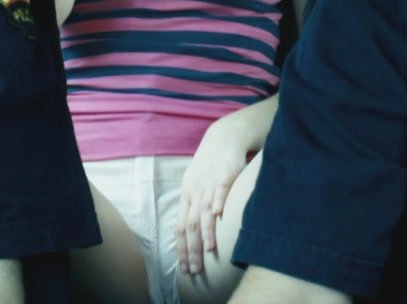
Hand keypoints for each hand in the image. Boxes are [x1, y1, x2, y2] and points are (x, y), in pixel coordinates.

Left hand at [177, 122, 254, 275]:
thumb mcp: (198, 184)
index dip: (182, 249)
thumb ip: (195, 206)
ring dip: (207, 232)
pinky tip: (220, 216)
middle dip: (192, 249)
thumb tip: (193, 231)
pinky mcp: (226, 173)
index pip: (181, 227)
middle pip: (191, 225)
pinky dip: (219, 202)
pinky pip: (221, 190)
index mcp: (187, 195)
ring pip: (205, 211)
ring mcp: (210, 183)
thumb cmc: (212, 164)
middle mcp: (196, 191)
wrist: (224, 136)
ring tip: (209, 251)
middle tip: (195, 269)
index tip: (184, 268)